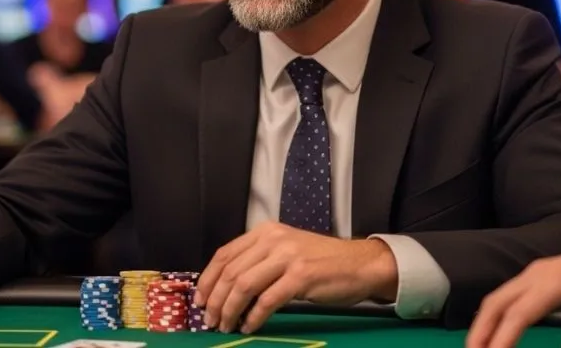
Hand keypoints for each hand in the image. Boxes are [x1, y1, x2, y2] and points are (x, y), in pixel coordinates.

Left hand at [194, 221, 396, 333]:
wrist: (360, 264)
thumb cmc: (322, 262)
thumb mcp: (285, 251)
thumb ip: (258, 261)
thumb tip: (225, 289)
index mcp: (265, 232)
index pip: (224, 254)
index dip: (208, 280)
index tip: (200, 300)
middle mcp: (273, 240)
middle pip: (231, 272)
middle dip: (215, 300)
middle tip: (211, 321)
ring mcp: (287, 257)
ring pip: (244, 286)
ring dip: (230, 311)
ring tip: (226, 326)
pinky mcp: (301, 276)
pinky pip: (267, 300)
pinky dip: (254, 317)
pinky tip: (250, 327)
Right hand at [467, 240, 560, 347]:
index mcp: (556, 283)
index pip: (519, 314)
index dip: (502, 338)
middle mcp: (537, 274)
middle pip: (497, 302)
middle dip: (480, 330)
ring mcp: (533, 272)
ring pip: (497, 297)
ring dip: (483, 323)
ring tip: (477, 347)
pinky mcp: (534, 274)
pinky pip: (505, 294)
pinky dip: (493, 314)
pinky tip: (491, 330)